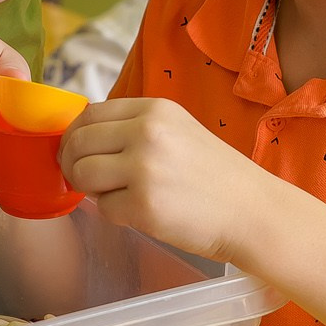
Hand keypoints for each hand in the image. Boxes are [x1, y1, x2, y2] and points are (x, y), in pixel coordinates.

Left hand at [59, 96, 265, 262]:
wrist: (253, 212)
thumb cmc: (216, 177)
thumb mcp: (179, 131)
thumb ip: (135, 128)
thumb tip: (83, 138)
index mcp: (155, 110)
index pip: (90, 113)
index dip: (74, 135)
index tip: (76, 152)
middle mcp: (147, 132)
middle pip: (78, 142)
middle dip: (73, 164)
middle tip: (86, 180)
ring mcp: (144, 168)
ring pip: (82, 174)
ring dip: (91, 189)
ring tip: (118, 196)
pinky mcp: (143, 205)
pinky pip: (104, 208)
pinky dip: (116, 214)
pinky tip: (143, 214)